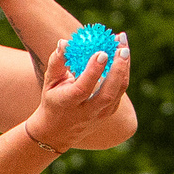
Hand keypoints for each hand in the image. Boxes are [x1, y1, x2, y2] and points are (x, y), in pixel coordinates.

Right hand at [24, 31, 131, 149]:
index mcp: (67, 103)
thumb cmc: (53, 99)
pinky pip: (120, 92)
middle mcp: (85, 112)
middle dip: (117, 69)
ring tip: (123, 46)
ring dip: (124, 68)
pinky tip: (122, 57)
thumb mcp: (49, 82)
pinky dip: (123, 73)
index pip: (83, 88)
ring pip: (117, 92)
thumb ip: (56, 62)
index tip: (102, 52)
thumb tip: (65, 42)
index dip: (93, 71)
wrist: (58, 132)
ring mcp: (99, 114)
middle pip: (107, 93)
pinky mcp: (108, 113)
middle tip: (121, 48)